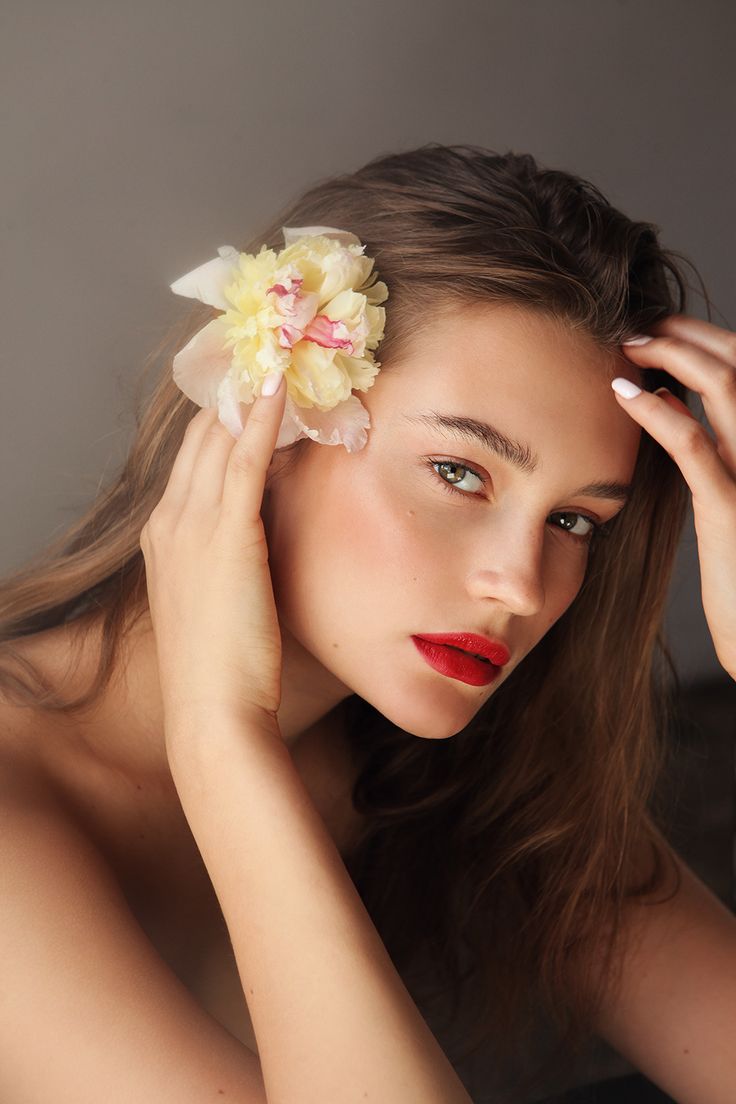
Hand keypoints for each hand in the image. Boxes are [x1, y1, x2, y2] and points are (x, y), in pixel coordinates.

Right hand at [139, 373, 287, 728]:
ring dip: (250, 390)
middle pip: (201, 434)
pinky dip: (262, 419)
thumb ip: (231, 555)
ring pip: (220, 436)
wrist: (212, 712)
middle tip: (271, 347)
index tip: (252, 380)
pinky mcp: (227, 536)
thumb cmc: (222, 666)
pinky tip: (280, 385)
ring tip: (281, 348)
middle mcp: (170, 519)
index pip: (193, 455)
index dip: (222, 414)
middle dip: (234, 389)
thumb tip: (265, 528)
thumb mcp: (216, 598)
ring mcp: (193, 525)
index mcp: (164, 533)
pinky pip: (245, 461)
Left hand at [615, 315, 735, 680]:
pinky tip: (624, 395)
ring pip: (725, 386)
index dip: (704, 337)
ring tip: (628, 345)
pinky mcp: (730, 506)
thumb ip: (714, 448)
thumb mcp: (730, 494)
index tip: (659, 327)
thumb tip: (678, 404)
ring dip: (673, 354)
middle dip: (688, 332)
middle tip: (638, 325)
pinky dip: (656, 410)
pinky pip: (693, 443)